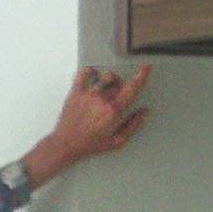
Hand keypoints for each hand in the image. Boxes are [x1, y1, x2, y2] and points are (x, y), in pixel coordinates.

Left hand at [25, 65, 149, 189]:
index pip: (132, 88)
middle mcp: (102, 99)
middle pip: (119, 83)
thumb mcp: (117, 140)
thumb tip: (145, 110)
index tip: (147, 67)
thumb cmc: (92, 144)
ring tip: (108, 87)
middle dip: (123, 87)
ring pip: (105, 76)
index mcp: (114, 110)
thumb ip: (133, 124)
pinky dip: (90, 71)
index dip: (142, 76)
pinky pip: (83, 73)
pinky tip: (93, 76)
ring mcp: (87, 94)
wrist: (66, 144)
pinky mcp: (75, 92)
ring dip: (111, 78)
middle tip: (117, 98)